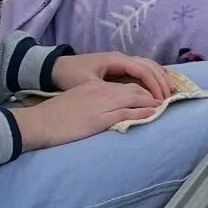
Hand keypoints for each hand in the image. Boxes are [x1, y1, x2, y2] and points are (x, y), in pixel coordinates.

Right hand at [13, 77, 160, 148]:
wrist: (38, 123)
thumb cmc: (54, 116)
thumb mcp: (77, 102)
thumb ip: (94, 103)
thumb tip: (107, 112)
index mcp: (95, 87)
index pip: (126, 85)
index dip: (145, 89)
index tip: (156, 95)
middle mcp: (101, 92)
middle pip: (135, 89)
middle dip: (154, 93)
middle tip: (169, 99)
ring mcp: (101, 104)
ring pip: (134, 98)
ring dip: (153, 102)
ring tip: (166, 106)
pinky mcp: (99, 118)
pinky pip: (126, 112)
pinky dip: (142, 112)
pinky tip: (153, 114)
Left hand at [52, 49, 173, 102]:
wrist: (55, 67)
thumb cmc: (70, 75)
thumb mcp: (87, 84)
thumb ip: (109, 90)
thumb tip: (128, 98)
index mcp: (116, 60)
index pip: (143, 70)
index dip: (155, 84)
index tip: (161, 99)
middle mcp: (121, 58)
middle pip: (149, 66)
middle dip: (162, 81)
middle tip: (172, 96)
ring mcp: (120, 61)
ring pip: (147, 65)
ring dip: (160, 77)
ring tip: (171, 90)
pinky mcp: (118, 66)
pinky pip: (141, 69)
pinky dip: (153, 75)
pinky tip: (160, 83)